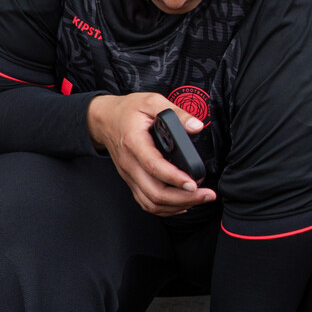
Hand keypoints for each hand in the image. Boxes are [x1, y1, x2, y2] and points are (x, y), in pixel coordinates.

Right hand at [88, 93, 216, 215]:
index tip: (194, 183)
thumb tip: (196, 126)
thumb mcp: (151, 101)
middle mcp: (130, 164)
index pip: (154, 166)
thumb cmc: (128, 111)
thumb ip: (175, 113)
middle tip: (206, 195)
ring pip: (151, 202)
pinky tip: (181, 204)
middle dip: (184, 198)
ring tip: (198, 200)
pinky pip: (146, 203)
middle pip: (154, 193)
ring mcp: (129, 175)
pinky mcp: (132, 181)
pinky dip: (165, 209)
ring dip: (176, 206)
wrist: (105, 120)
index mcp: (134, 143)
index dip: (174, 178)